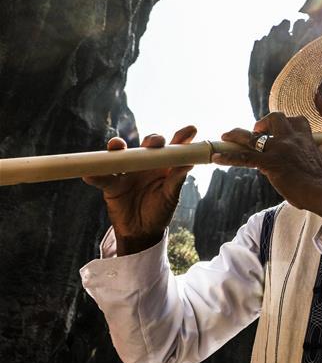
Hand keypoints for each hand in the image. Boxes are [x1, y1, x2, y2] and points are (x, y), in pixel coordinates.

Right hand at [82, 125, 196, 255]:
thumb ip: (176, 179)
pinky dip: (95, 176)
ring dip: (117, 148)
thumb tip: (188, 163)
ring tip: (117, 145)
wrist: (141, 232)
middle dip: (152, 140)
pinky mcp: (112, 185)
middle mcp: (146, 164)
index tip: (191, 130)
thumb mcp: (171, 196)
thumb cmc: (160, 211)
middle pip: (148, 146)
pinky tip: (89, 174)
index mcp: (164, 166)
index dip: (181, 137)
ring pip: (121, 155)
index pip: (173, 148)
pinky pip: (102, 178)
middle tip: (155, 142)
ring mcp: (128, 172)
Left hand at [212, 112, 321, 223]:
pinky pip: (245, 157)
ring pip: (253, 137)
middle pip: (275, 118)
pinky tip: (217, 158)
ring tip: (225, 136)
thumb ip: (320, 150)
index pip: (295, 120)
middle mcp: (292, 138)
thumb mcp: (321, 159)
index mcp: (306, 137)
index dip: (284, 122)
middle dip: (262, 122)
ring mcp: (279, 149)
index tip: (277, 129)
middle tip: (256, 131)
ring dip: (237, 135)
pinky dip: (229, 157)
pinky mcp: (270, 163)